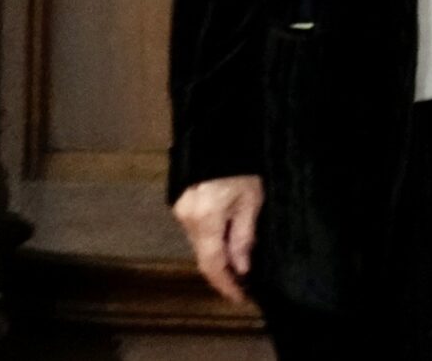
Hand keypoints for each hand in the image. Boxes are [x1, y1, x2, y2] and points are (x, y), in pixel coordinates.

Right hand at [172, 174, 262, 303]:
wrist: (217, 134)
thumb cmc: (240, 165)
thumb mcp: (251, 200)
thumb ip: (244, 235)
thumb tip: (242, 267)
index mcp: (205, 219)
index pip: (213, 264)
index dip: (225, 284)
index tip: (241, 297)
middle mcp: (187, 219)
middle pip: (204, 256)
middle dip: (223, 274)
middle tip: (243, 286)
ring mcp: (180, 211)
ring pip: (199, 245)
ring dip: (218, 257)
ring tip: (238, 267)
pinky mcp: (181, 204)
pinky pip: (197, 232)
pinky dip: (211, 242)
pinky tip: (226, 244)